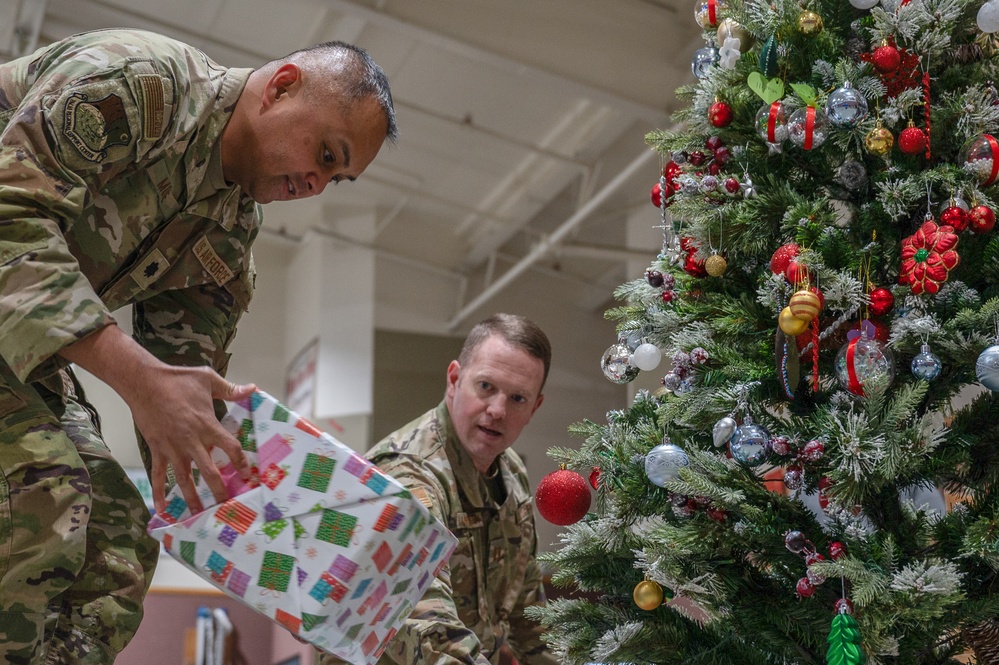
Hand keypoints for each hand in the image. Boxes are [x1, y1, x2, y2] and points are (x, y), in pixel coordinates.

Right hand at [128, 363, 254, 513]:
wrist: (144, 382)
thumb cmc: (178, 379)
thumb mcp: (208, 379)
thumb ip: (231, 389)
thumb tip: (253, 388)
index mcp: (207, 424)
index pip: (230, 447)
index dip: (240, 461)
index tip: (247, 474)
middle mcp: (191, 440)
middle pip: (208, 470)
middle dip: (218, 489)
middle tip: (227, 506)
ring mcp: (172, 447)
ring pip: (184, 478)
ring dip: (191, 497)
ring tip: (199, 514)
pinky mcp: (157, 448)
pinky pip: (158, 474)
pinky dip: (159, 491)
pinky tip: (162, 508)